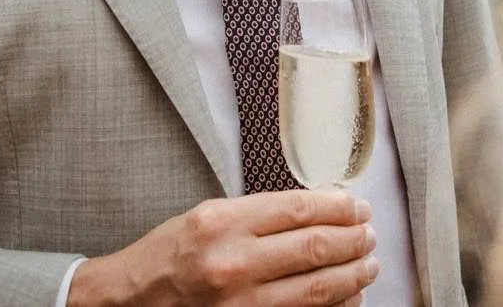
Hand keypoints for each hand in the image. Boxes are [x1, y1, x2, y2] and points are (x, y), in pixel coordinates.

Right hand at [70, 190, 379, 305]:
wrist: (133, 300)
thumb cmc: (170, 255)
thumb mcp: (208, 216)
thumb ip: (260, 212)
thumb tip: (319, 210)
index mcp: (223, 223)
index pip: (300, 209)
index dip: (339, 206)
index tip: (357, 205)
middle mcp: (234, 263)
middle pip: (316, 247)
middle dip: (354, 239)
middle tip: (369, 234)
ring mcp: (242, 303)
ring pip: (319, 288)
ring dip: (353, 274)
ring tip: (367, 262)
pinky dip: (335, 305)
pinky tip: (348, 295)